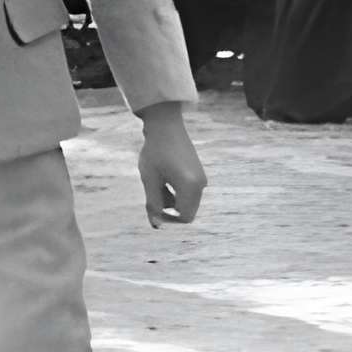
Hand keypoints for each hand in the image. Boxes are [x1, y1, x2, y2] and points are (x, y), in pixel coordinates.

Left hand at [139, 107, 206, 225]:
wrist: (165, 125)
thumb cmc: (154, 152)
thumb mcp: (150, 180)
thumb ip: (153, 204)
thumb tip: (156, 225)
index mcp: (191, 187)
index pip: (184, 218)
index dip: (168, 219)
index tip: (152, 208)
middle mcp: (201, 185)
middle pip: (187, 210)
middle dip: (169, 208)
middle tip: (152, 193)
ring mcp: (201, 179)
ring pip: (187, 201)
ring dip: (171, 199)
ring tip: (155, 182)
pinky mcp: (198, 173)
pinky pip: (188, 191)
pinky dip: (175, 191)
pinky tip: (162, 177)